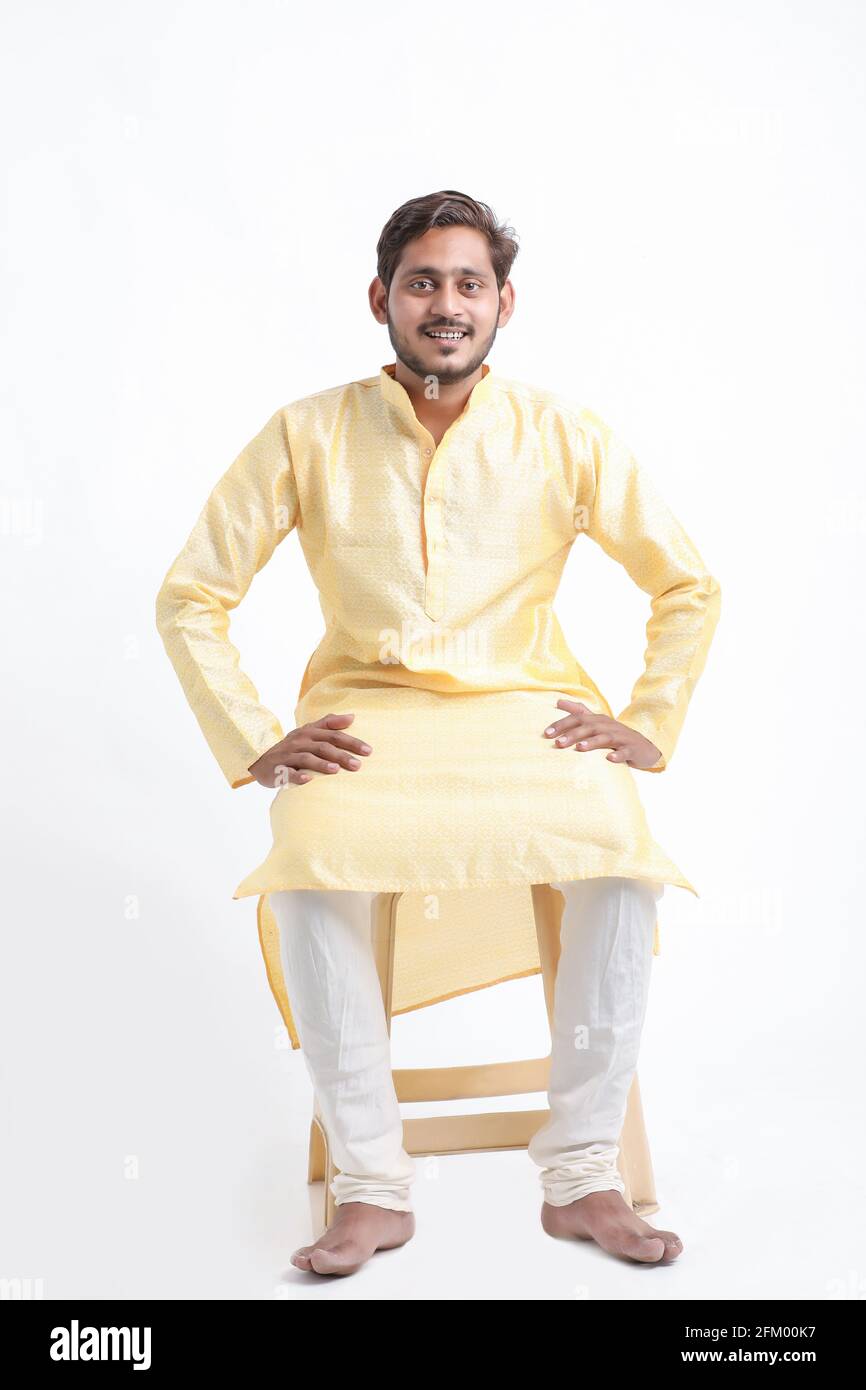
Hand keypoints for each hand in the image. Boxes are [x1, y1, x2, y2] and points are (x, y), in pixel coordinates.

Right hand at [246, 712, 372, 787]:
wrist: (260, 760)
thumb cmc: (292, 747)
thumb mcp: (308, 732)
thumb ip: (329, 723)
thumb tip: (352, 716)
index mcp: (308, 732)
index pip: (333, 735)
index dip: (350, 741)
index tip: (368, 750)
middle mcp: (299, 742)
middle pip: (322, 746)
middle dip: (341, 754)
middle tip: (357, 765)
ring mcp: (287, 755)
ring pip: (306, 758)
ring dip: (321, 763)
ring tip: (336, 770)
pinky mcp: (277, 769)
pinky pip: (287, 773)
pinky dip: (297, 776)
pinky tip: (307, 780)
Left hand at [542, 700, 661, 769]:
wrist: (643, 747)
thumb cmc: (615, 735)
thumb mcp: (597, 722)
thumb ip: (579, 711)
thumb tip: (558, 701)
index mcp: (598, 720)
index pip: (578, 718)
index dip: (562, 724)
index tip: (547, 733)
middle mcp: (608, 726)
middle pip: (589, 727)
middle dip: (573, 734)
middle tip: (558, 743)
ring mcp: (621, 737)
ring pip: (606, 738)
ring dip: (593, 742)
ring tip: (579, 748)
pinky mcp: (632, 749)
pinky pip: (625, 752)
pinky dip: (618, 755)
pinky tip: (610, 759)